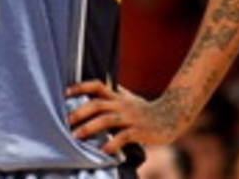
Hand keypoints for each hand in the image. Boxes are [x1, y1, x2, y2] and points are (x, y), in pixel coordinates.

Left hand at [66, 80, 191, 152]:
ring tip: (76, 136)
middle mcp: (122, 105)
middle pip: (98, 104)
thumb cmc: (145, 110)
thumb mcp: (128, 100)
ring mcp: (131, 117)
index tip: (66, 93)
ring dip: (90, 127)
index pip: (97, 86)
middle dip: (80, 112)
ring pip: (107, 119)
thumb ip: (113, 96)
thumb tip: (96, 91)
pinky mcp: (140, 130)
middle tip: (66, 121)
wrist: (172, 116)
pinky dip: (112, 143)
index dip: (81, 87)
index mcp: (117, 97)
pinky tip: (103, 151)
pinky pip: (124, 136)